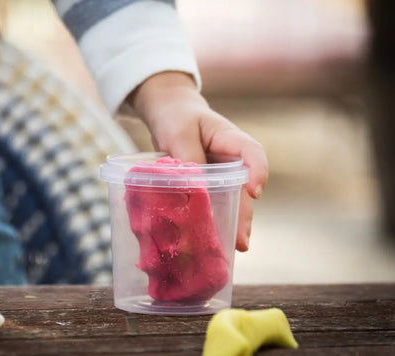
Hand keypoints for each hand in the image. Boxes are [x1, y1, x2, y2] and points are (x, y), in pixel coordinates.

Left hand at [128, 71, 268, 251]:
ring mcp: (221, 173)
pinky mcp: (208, 183)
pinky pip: (215, 201)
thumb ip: (188, 157)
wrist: (168, 114)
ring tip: (232, 248)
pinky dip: (213, 218)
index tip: (254, 192)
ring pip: (232, 199)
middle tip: (241, 241)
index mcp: (230, 139)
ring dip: (232, 222)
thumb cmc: (176, 118)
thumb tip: (194, 189)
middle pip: (243, 187)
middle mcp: (231, 159)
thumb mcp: (179, 133)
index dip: (257, 172)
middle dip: (244, 214)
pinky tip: (211, 238)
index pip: (253, 153)